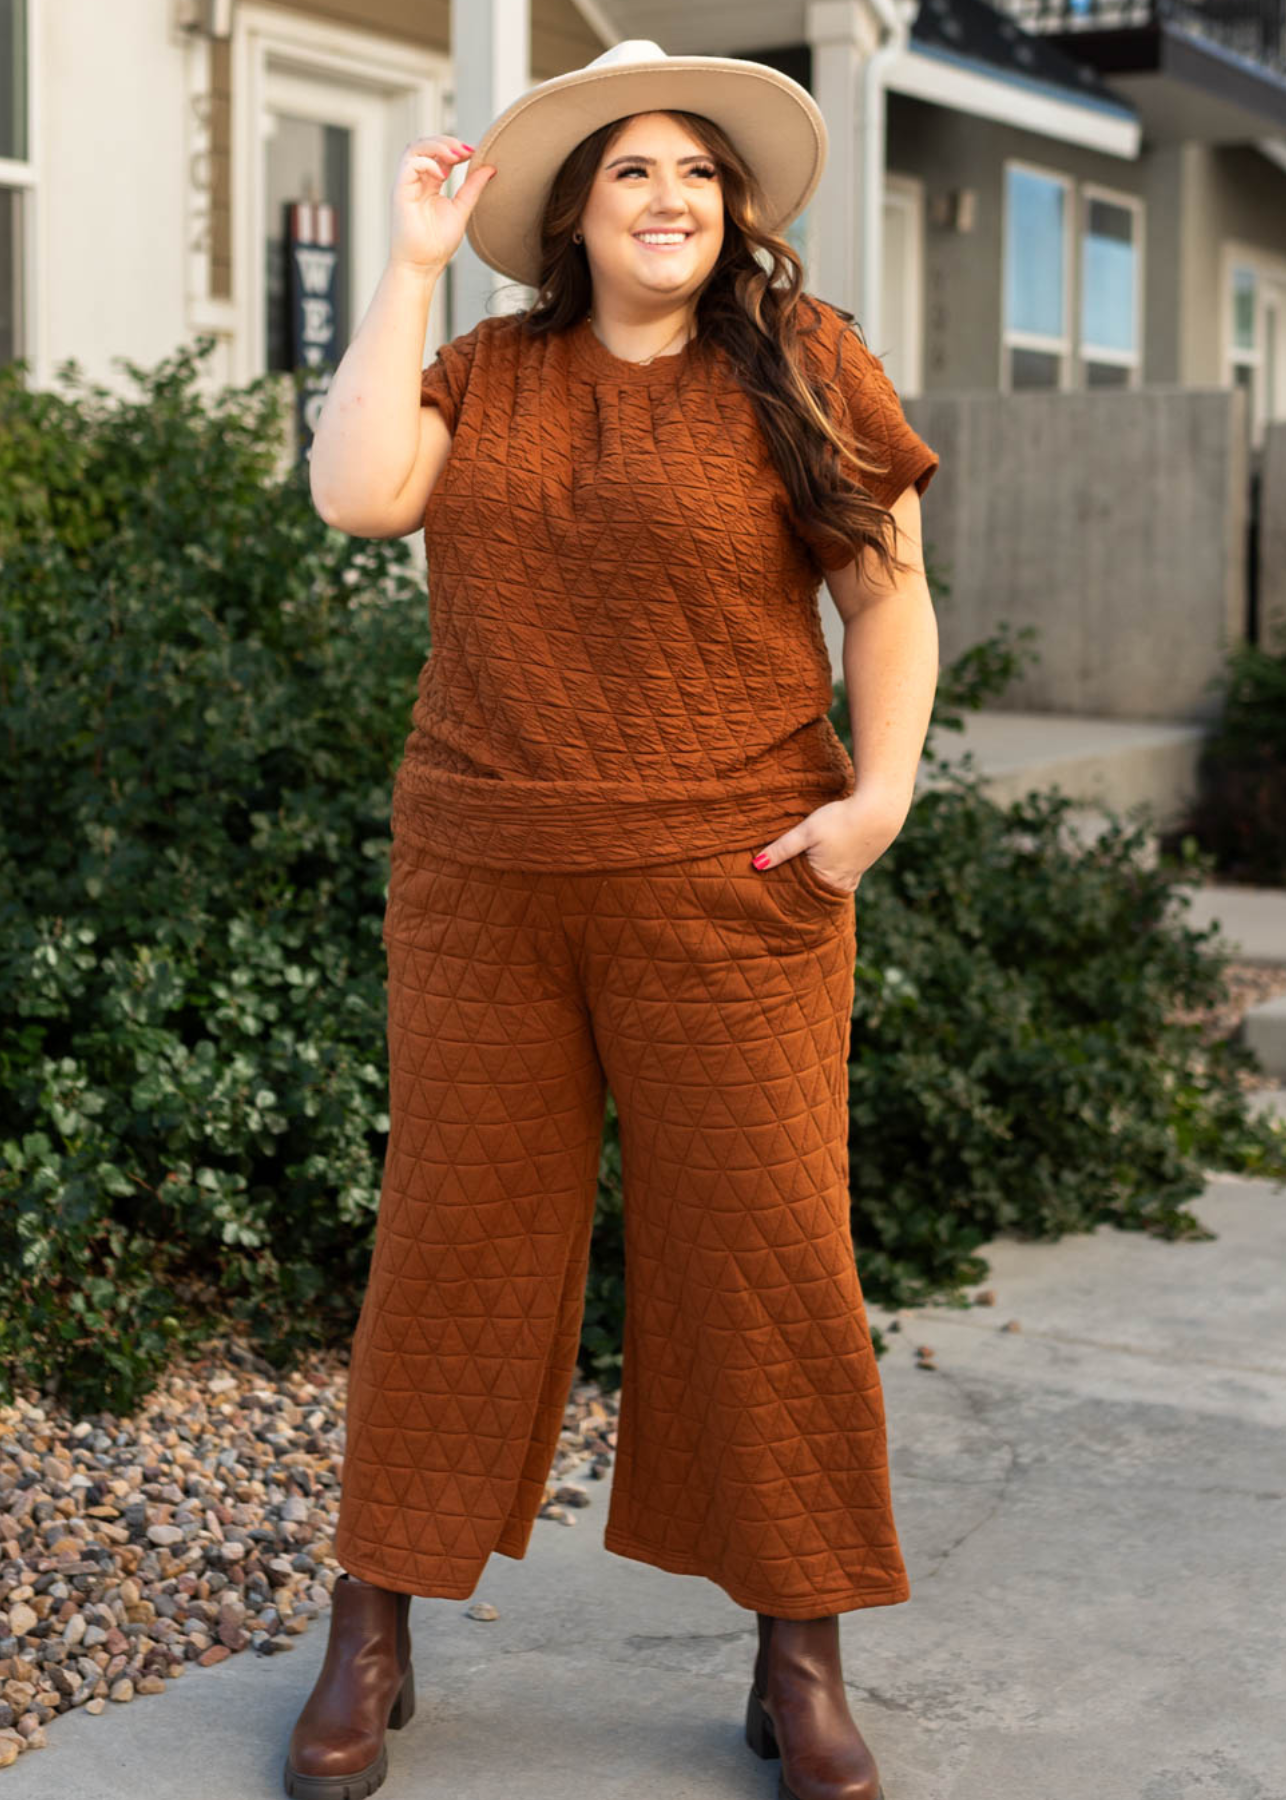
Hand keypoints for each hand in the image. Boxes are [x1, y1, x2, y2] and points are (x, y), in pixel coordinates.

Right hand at [389, 135, 495, 276]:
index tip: (474, 152)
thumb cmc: (437, 244)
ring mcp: (406, 184)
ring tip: (457, 155)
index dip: (455, 148)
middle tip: (467, 150)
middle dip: (446, 141)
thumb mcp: (461, 209)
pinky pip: (410, 164)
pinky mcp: (400, 191)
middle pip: (425, 144)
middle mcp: (415, 180)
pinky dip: (427, 163)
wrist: (422, 266)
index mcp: (428, 183)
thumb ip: (473, 188)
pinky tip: (443, 176)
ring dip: (437, 146)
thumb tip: (490, 167)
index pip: (438, 154)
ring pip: (414, 148)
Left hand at [751, 791, 902, 893]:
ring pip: (831, 886)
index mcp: (825, 879)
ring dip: (818, 886)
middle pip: (816, 895)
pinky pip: (844, 877)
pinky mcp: (863, 863)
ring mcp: (854, 874)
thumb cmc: (840, 820)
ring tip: (802, 888)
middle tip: (783, 900)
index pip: (801, 897)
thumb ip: (782, 849)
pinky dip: (833, 877)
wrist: (879, 810)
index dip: (787, 900)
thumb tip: (756, 865)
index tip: (772, 904)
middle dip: (801, 896)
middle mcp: (841, 883)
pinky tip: (827, 871)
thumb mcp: (806, 832)